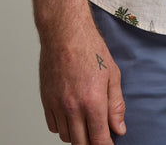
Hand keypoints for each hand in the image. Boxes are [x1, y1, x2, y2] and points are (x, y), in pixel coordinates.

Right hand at [39, 18, 125, 143]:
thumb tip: (119, 128)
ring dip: (77, 135)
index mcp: (92, 101)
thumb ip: (116, 104)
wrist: (65, 32)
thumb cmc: (90, 47)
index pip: (99, 140)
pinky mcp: (46, 100)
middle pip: (81, 144)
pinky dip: (63, 126)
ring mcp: (57, 105)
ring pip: (66, 137)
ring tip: (86, 122)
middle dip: (92, 143)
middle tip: (99, 135)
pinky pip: (53, 126)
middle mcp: (72, 107)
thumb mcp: (113, 73)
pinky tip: (71, 115)